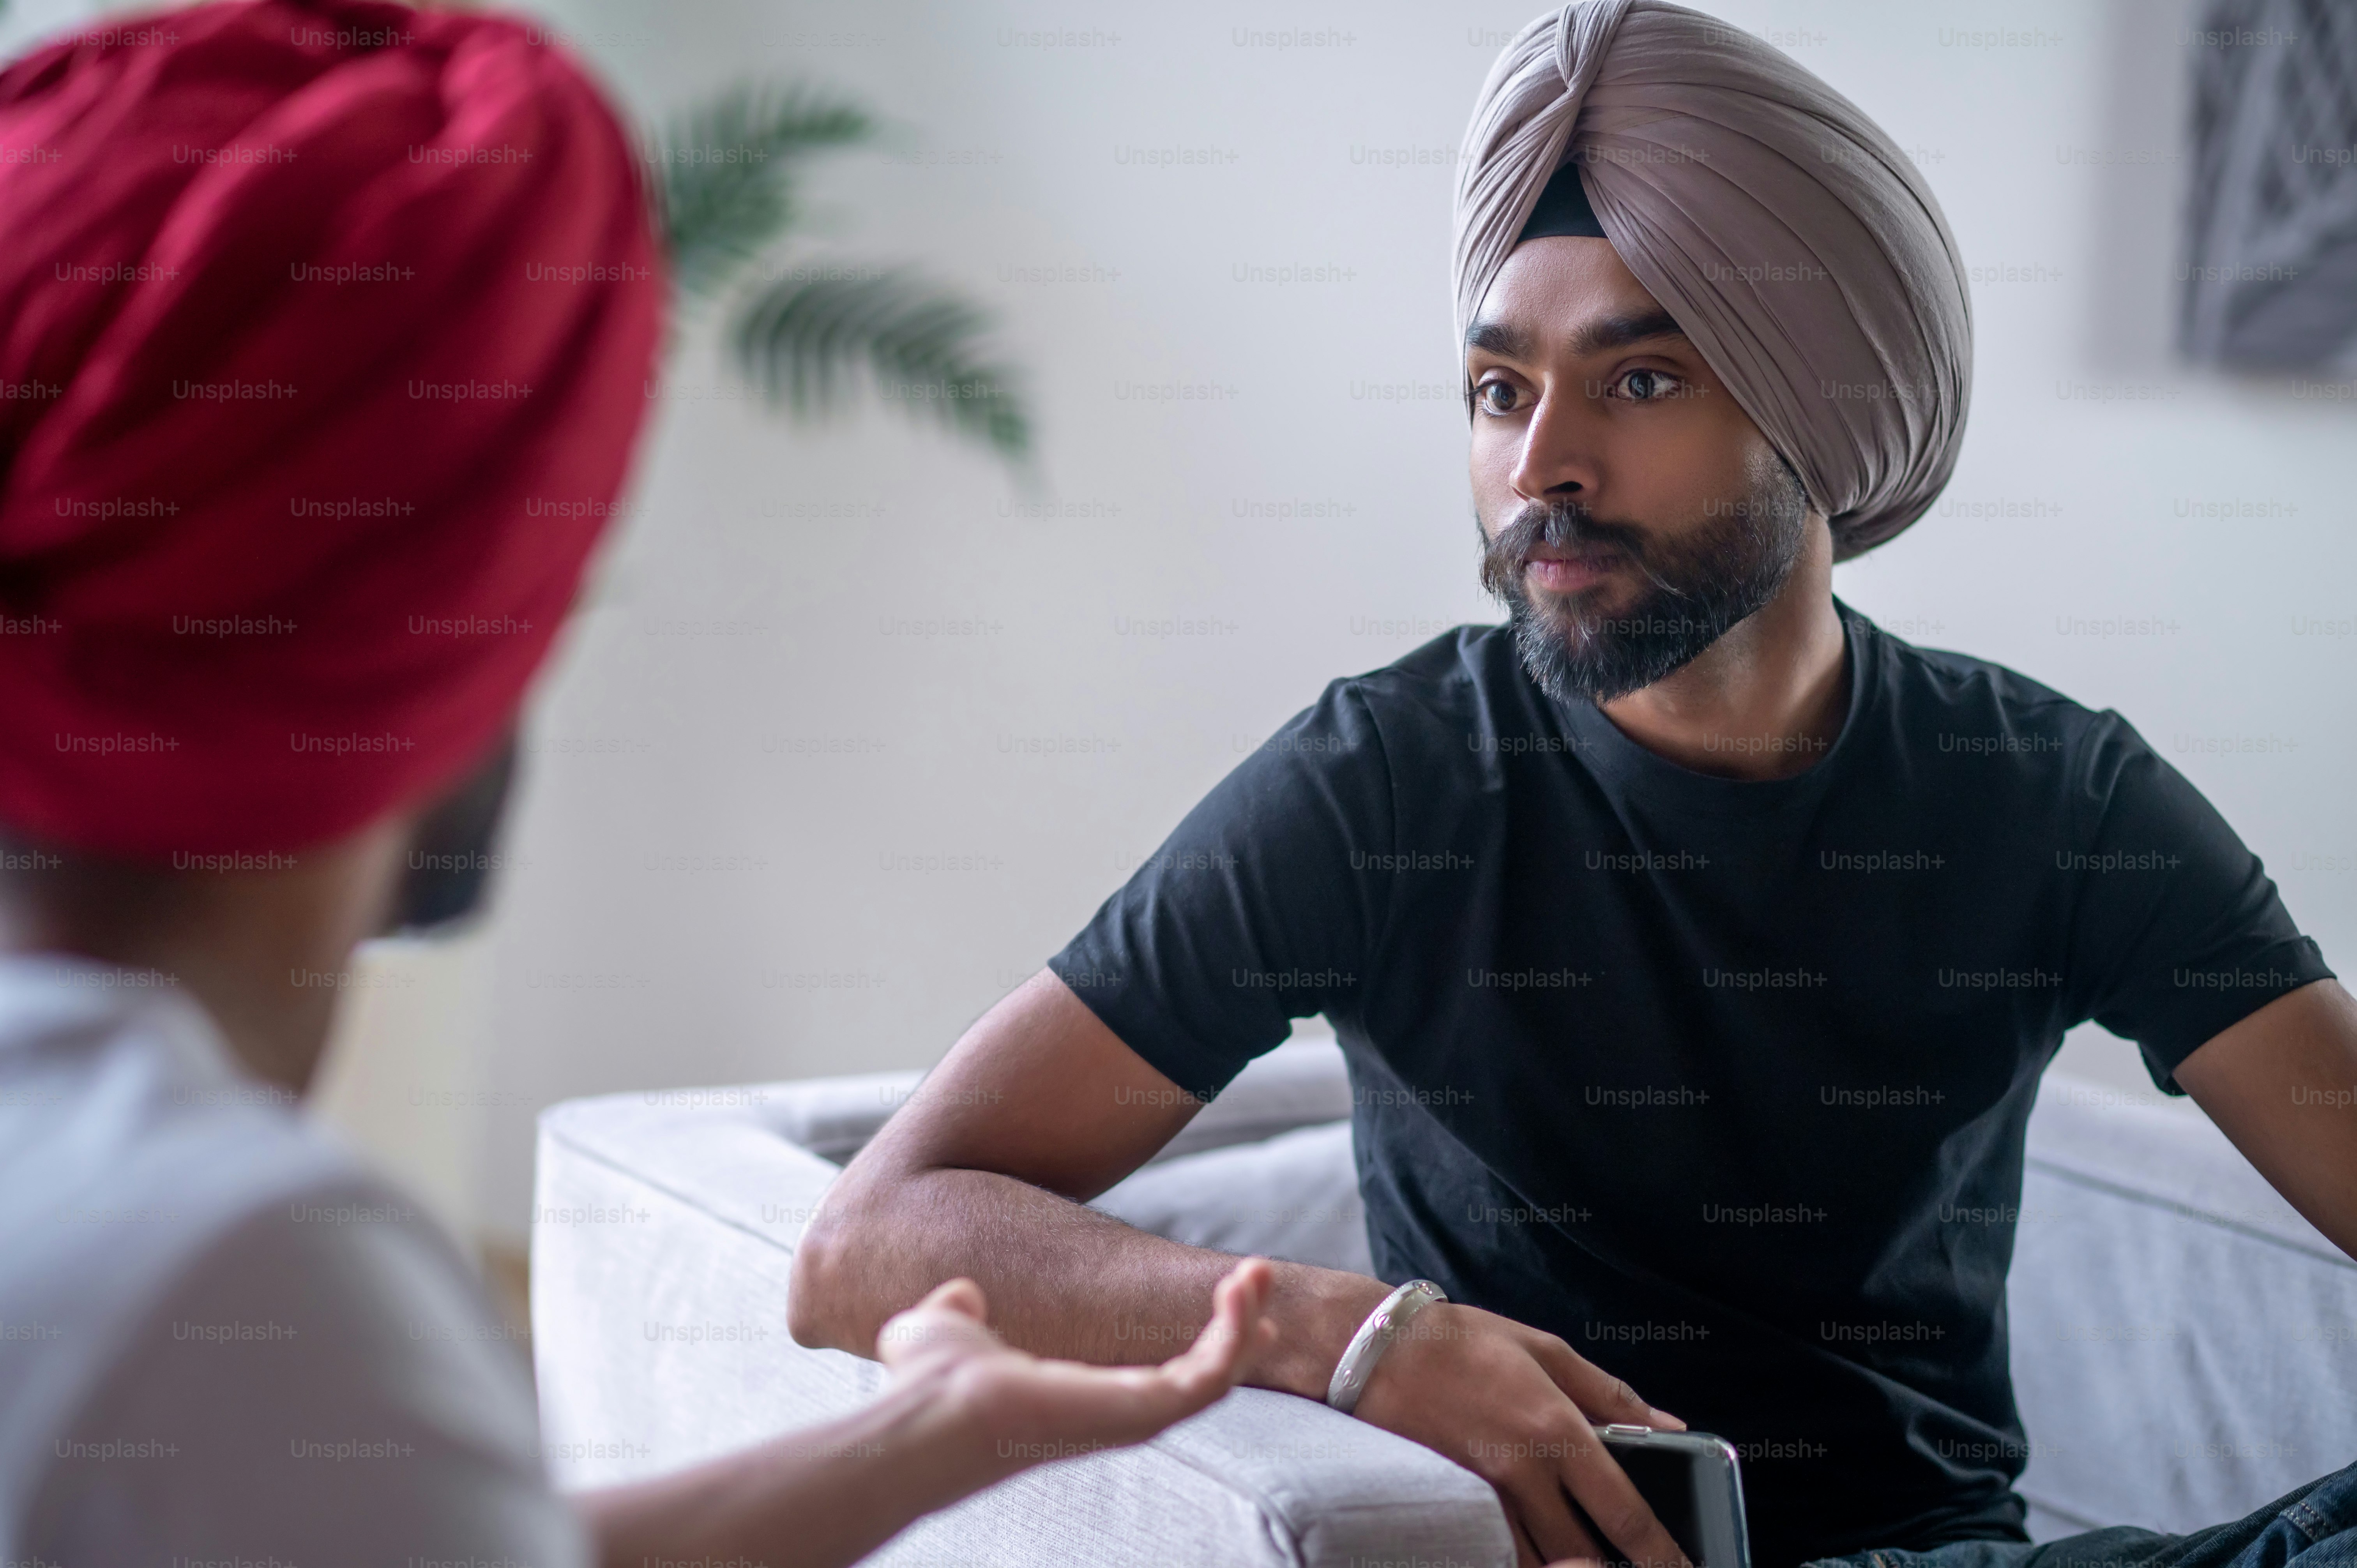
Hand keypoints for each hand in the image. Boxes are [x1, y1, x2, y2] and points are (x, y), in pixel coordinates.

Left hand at [875, 1256, 1275, 1479]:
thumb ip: (959, 1311)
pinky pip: (1210, 1381)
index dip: (1199, 1340)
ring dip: (1245, 1323)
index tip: (1232, 1301)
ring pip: (1217, 1377)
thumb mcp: (948, 1328)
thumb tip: (961, 1293)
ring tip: (1259, 1271)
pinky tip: (1239, 1289)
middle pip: (1203, 1376)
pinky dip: (1232, 1336)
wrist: (930, 1403)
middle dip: (1239, 1327)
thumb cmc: (930, 1381)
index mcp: (1085, 1397)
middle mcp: (1115, 1414)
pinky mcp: (1141, 1416)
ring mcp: (1131, 1420)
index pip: (1163, 1377)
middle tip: (1258, 1275)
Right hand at [1350, 1300, 1690, 1567]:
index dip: (1661, 1554)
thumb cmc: (1463, 1341)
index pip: (1624, 1513)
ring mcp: (1486, 1495)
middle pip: (1585, 1554)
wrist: (1376, 1350)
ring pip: (1541, 1563)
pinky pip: (1498, 1552)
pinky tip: (1540, 1551)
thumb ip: (1610, 1394)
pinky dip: (1522, 1559)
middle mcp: (1525, 1471)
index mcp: (1557, 1429)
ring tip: (1587, 1557)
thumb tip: (1668, 1426)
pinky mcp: (1454, 1504)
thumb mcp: (1546, 1350)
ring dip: (1569, 1567)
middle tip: (1632, 1566)